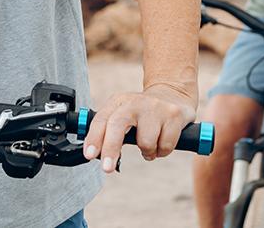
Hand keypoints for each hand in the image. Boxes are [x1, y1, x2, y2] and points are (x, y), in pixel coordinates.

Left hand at [81, 83, 196, 171]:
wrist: (173, 95)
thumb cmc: (143, 112)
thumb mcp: (123, 113)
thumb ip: (108, 130)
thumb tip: (92, 154)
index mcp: (118, 102)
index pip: (101, 119)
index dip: (94, 138)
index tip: (89, 155)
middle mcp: (134, 102)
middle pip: (117, 124)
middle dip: (111, 148)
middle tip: (107, 168)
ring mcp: (155, 107)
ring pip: (145, 142)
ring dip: (148, 152)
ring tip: (151, 145)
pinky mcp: (173, 114)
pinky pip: (165, 145)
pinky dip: (163, 151)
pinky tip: (163, 140)